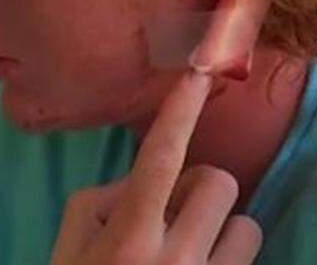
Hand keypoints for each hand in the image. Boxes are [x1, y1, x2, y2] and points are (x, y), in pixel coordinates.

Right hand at [51, 71, 262, 264]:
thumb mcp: (67, 252)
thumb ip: (99, 203)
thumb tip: (140, 177)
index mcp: (127, 240)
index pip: (160, 158)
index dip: (180, 111)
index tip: (199, 72)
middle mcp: (173, 260)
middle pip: (219, 183)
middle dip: (198, 194)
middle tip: (172, 220)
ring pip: (248, 227)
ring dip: (223, 236)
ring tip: (191, 259)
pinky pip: (249, 263)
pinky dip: (228, 264)